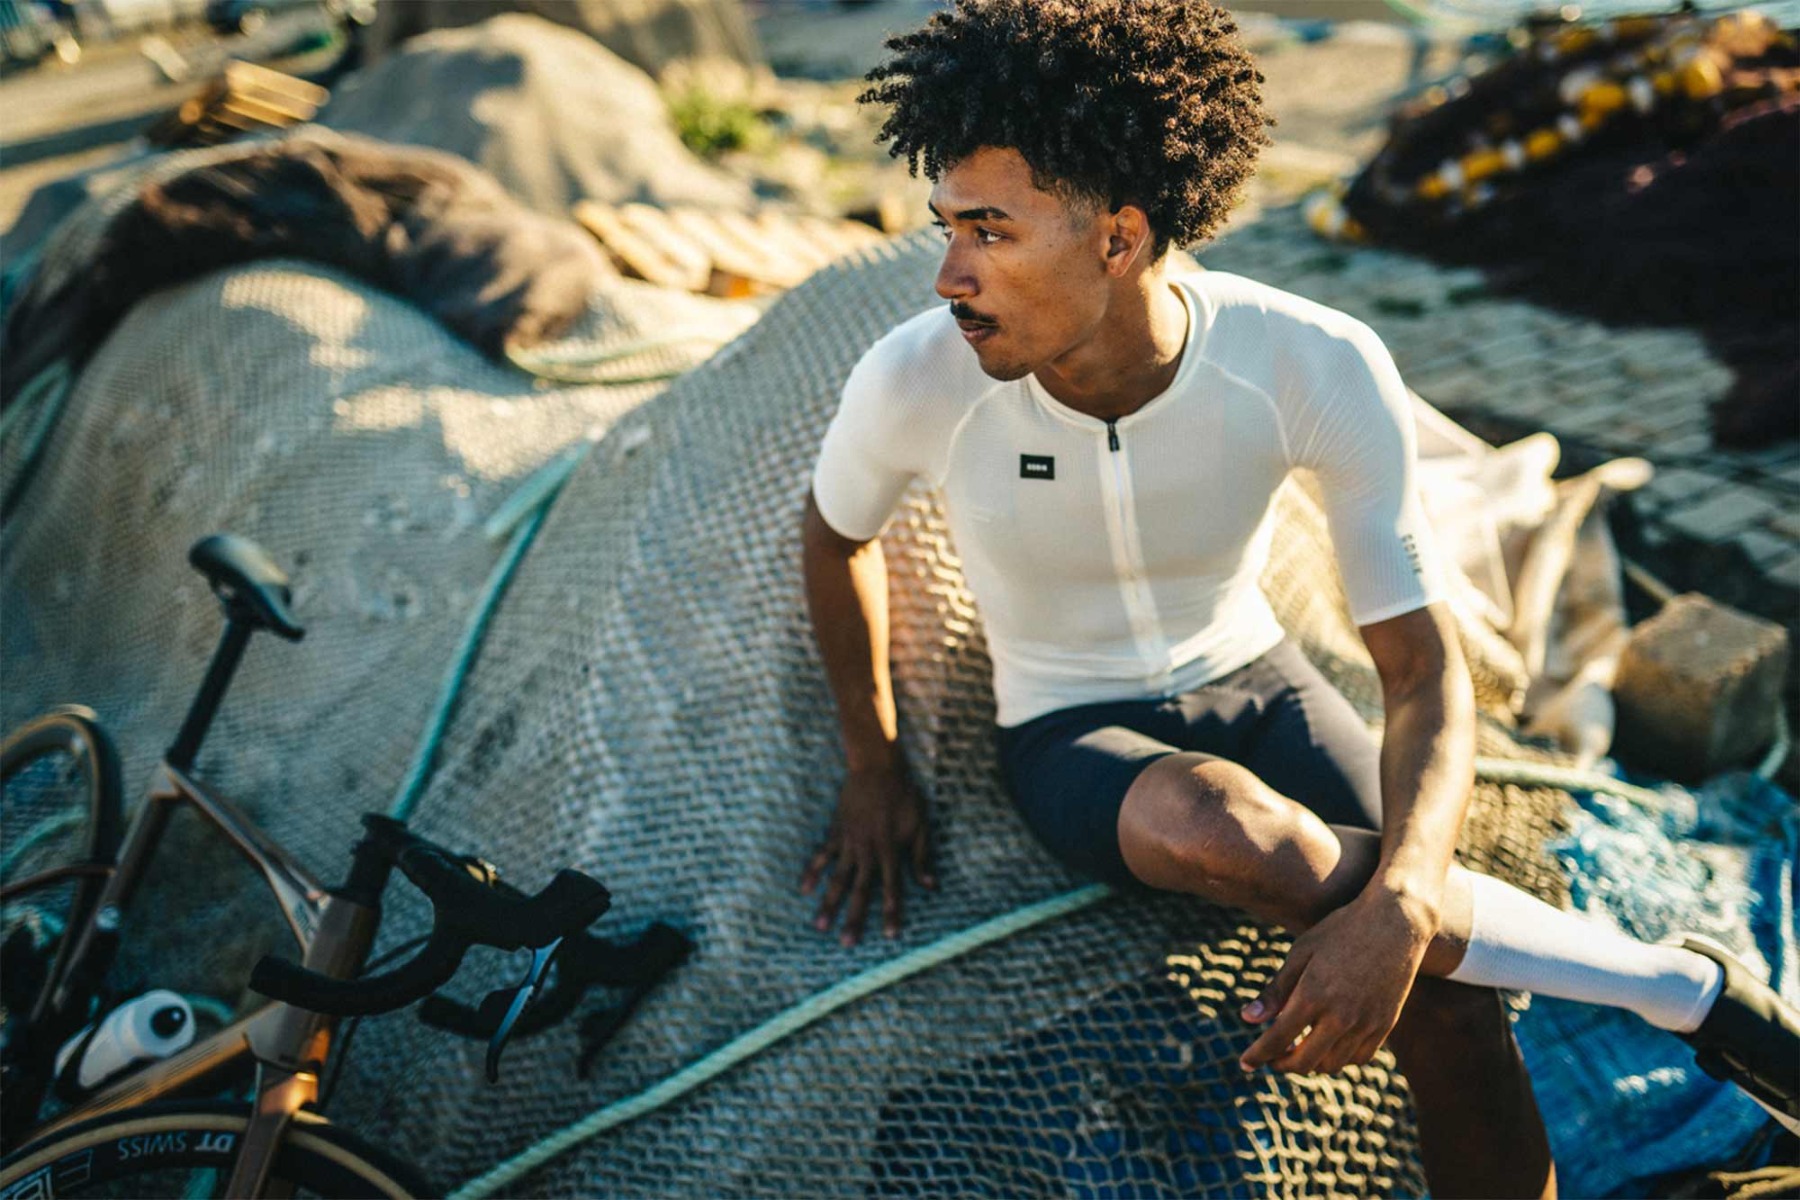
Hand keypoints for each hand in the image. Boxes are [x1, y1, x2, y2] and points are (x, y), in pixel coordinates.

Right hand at [800, 767, 934, 945]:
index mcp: (890, 850)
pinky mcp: (836, 833)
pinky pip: (821, 855)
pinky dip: (813, 872)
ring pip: (837, 878)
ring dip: (829, 903)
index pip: (891, 888)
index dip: (891, 912)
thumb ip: (922, 857)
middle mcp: (867, 851)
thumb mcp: (921, 825)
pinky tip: (804, 890)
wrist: (876, 767)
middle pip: (860, 891)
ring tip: (821, 926)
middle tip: (847, 943)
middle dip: (854, 918)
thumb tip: (929, 886)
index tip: (889, 935)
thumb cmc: (903, 795)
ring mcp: (848, 843)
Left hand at [1238, 889, 1437, 1073]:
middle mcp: (1340, 1016)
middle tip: (1272, 1057)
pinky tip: (1329, 1043)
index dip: (1258, 1055)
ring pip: (1332, 1065)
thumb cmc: (1341, 931)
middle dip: (1282, 1064)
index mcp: (1313, 996)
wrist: (1395, 922)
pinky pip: (1359, 1057)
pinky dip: (1340, 1058)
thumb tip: (1247, 1020)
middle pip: (1304, 1062)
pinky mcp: (1386, 1024)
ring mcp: (1366, 1023)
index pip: (1277, 1040)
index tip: (1245, 1063)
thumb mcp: (1301, 953)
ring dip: (1311, 1063)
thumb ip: (1275, 991)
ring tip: (1299, 1048)